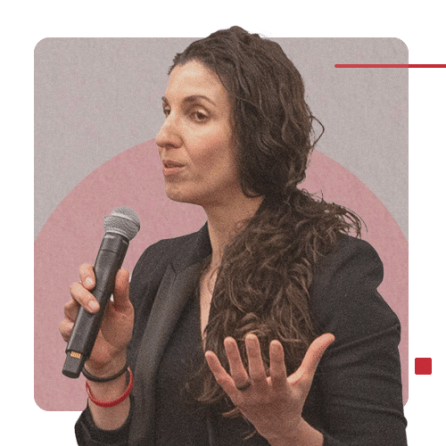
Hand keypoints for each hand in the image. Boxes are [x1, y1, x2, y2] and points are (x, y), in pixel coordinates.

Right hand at [59, 264, 133, 375]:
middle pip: (75, 288)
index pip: (87, 274)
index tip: (93, 282)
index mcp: (98, 291)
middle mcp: (84, 300)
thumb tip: (122, 272)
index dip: (86, 273)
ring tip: (94, 312)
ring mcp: (76, 315)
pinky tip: (79, 327)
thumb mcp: (125, 309)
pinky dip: (71, 326)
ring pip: (68, 305)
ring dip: (80, 307)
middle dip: (83, 293)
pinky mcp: (70, 330)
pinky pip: (64, 325)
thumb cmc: (119, 328)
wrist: (114, 354)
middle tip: (95, 303)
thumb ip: (122, 291)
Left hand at [205, 333, 334, 444]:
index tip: (275, 342)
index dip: (277, 359)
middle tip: (250, 335)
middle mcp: (263, 395)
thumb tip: (329, 336)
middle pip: (256, 375)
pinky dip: (216, 368)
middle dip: (253, 356)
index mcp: (282, 391)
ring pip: (238, 377)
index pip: (279, 374)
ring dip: (232, 359)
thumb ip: (314, 356)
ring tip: (228, 338)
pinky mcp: (235, 397)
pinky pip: (224, 382)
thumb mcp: (305, 380)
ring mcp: (247, 397)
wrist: (278, 428)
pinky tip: (209, 352)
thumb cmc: (293, 399)